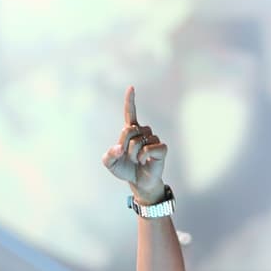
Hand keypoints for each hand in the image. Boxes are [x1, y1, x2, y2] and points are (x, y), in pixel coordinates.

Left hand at [102, 86, 166, 203]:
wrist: (139, 183)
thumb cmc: (125, 169)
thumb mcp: (110, 163)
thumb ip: (109, 155)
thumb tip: (119, 149)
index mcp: (131, 131)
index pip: (130, 113)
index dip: (130, 100)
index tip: (131, 88)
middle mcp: (143, 132)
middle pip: (128, 130)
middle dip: (123, 145)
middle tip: (126, 156)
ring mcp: (154, 139)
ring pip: (138, 141)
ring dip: (133, 154)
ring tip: (137, 160)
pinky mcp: (162, 149)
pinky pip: (149, 149)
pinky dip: (143, 157)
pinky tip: (144, 161)